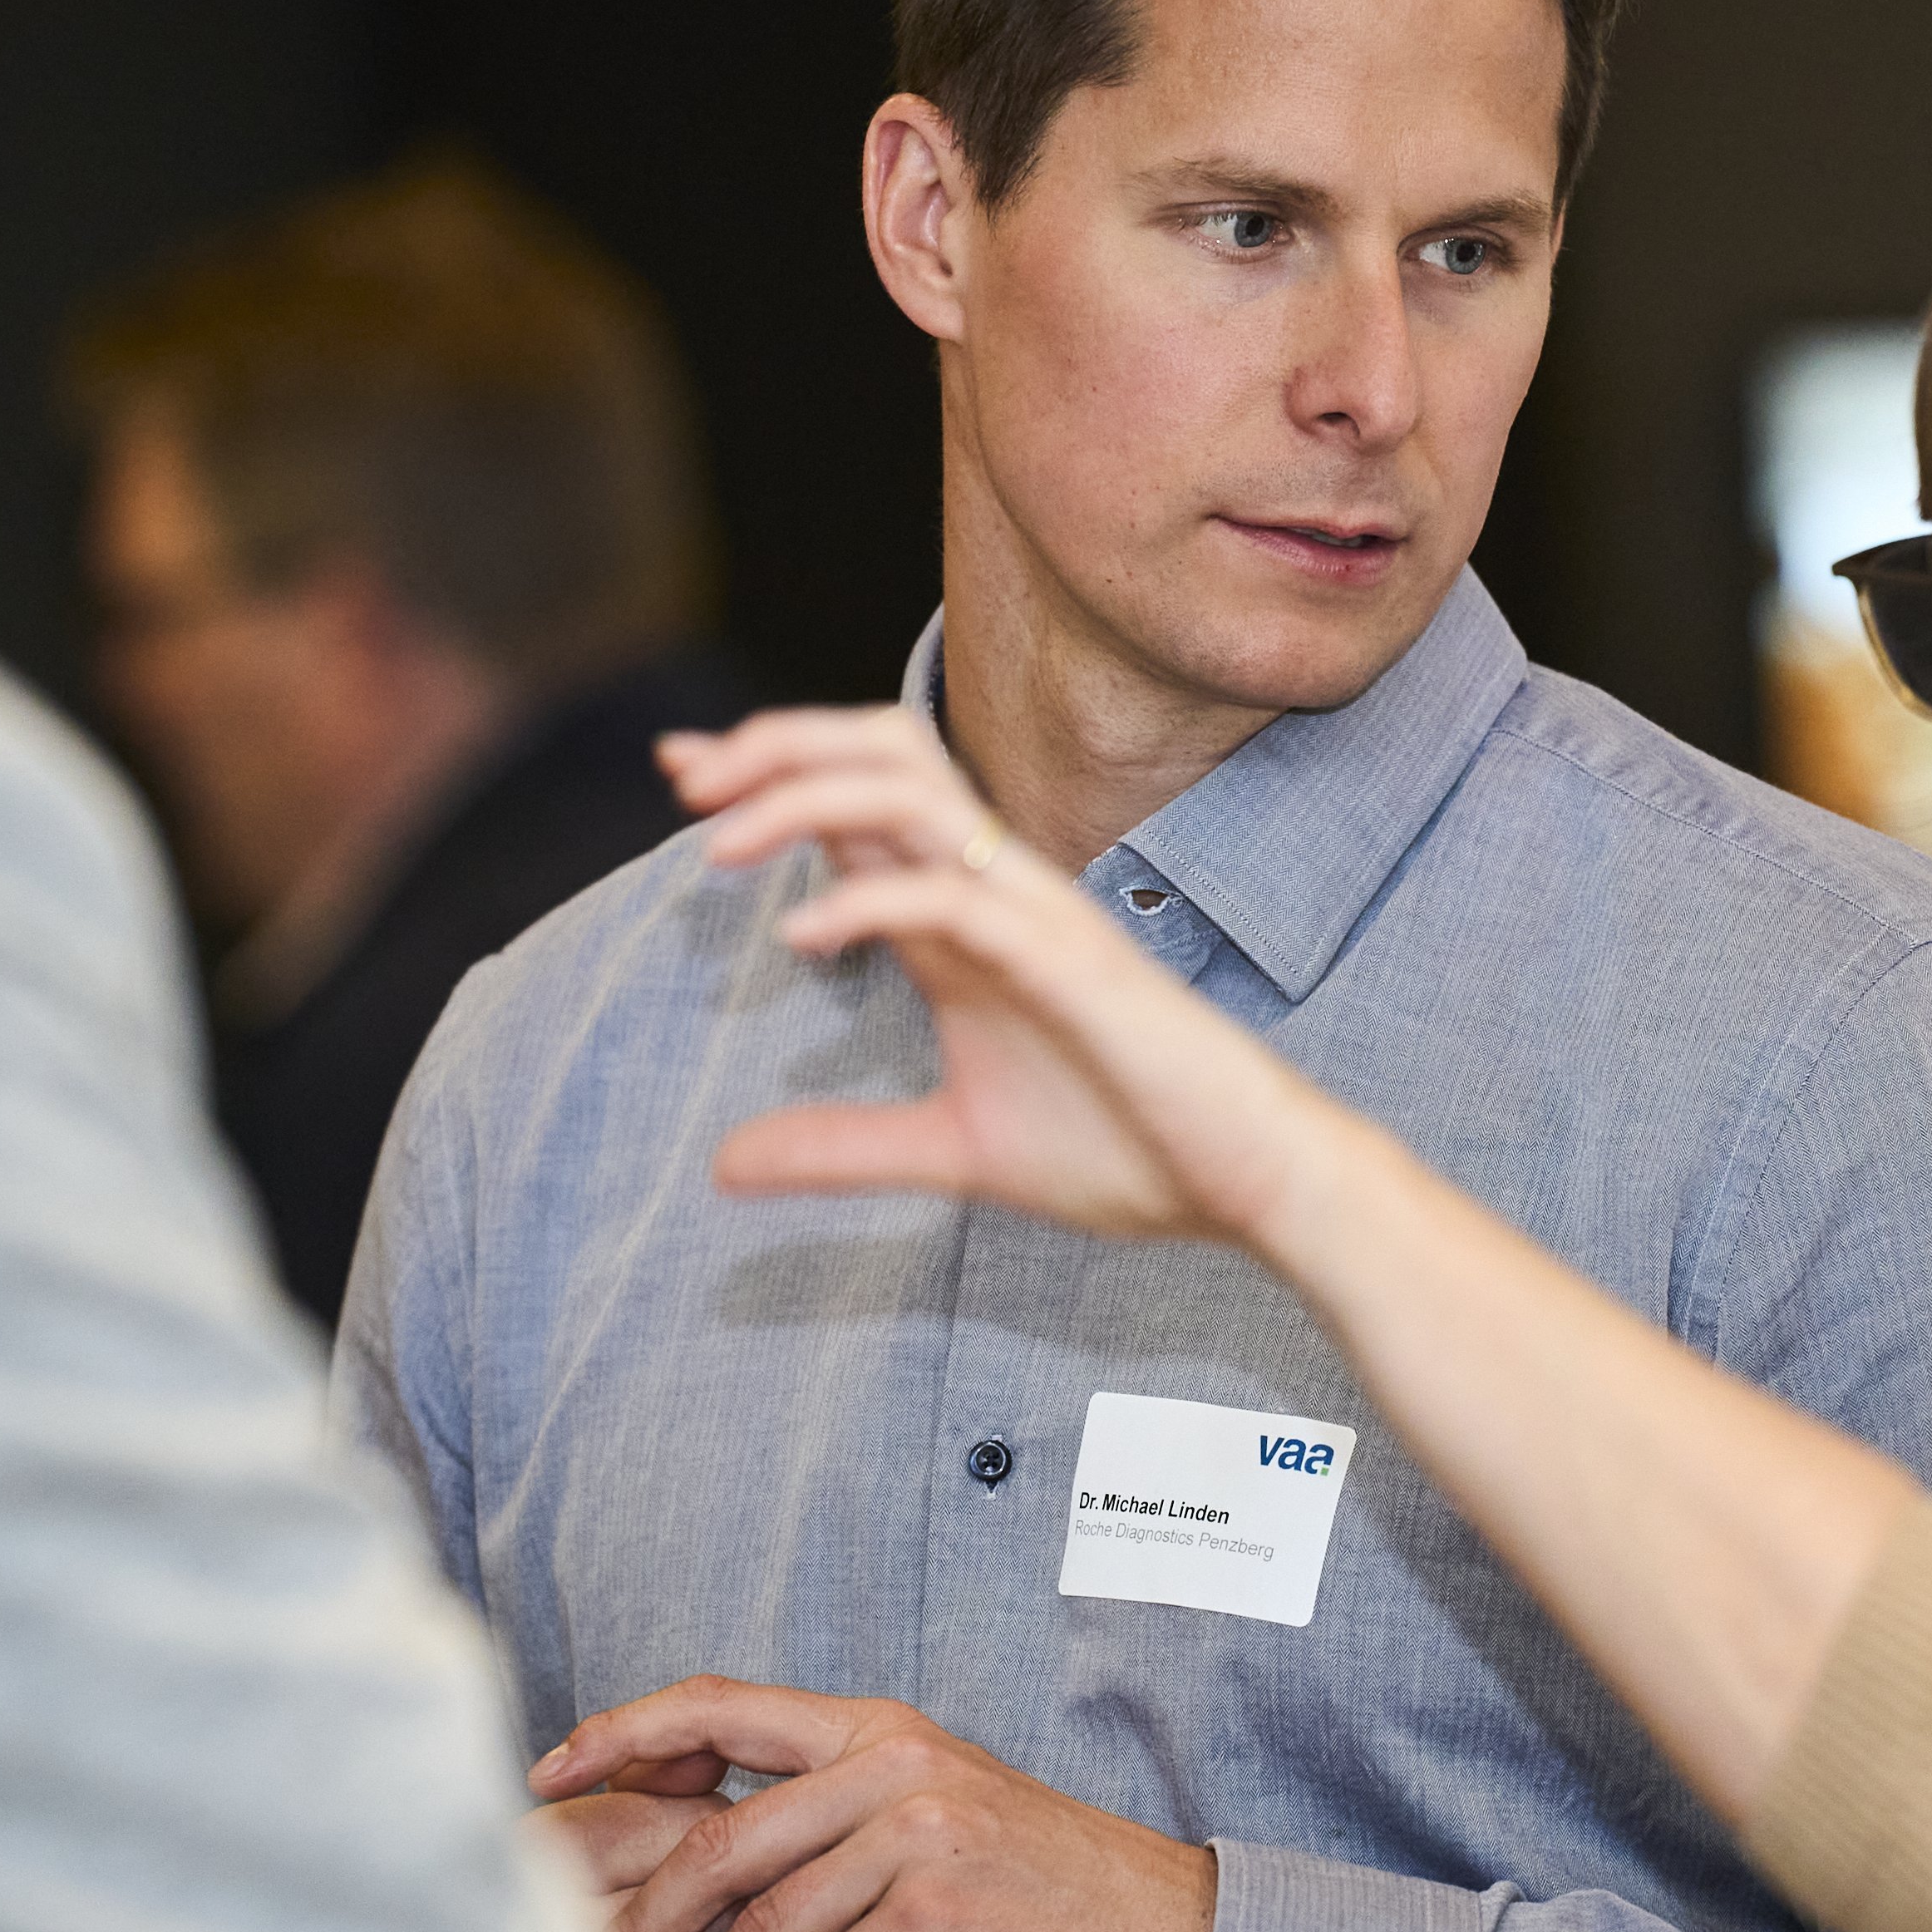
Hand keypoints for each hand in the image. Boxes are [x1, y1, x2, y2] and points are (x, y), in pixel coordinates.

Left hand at [527, 1675, 1218, 1931]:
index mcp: (879, 1731)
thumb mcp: (926, 1858)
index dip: (624, 1732)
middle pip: (718, 1837)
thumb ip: (816, 1880)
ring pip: (759, 1926)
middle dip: (637, 1922)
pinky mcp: (939, 1917)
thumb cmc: (1043, 1903)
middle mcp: (893, 1766)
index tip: (550, 1770)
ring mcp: (918, 1835)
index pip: (723, 1705)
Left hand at [659, 708, 1360, 1254]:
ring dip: (805, 799)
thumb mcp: (950, 1153)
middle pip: (885, 754)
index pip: (863, 806)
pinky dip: (869, 902)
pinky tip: (803, 940)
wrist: (1246, 1185)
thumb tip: (722, 1165)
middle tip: (686, 775)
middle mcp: (999, 893)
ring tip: (718, 841)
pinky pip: (957, 897)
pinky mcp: (1071, 961)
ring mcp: (1037, 917)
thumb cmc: (1125, 1151)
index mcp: (971, 921)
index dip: (771, 776)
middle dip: (779, 746)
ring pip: (912, 796)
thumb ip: (842, 1146)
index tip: (685, 782)